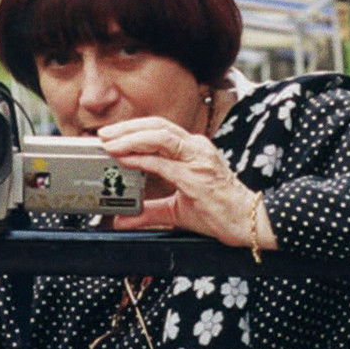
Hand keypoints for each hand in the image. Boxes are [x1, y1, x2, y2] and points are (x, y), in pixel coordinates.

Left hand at [98, 117, 272, 247]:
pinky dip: (141, 159)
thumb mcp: (176, 210)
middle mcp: (196, 148)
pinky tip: (124, 159)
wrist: (247, 222)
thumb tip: (122, 220)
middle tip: (102, 134)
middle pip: (157, 126)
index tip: (110, 135)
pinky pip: (163, 162)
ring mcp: (197, 159)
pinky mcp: (196, 176)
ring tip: (109, 143)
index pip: (159, 130)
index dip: (132, 130)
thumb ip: (148, 211)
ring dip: (130, 138)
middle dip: (126, 128)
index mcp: (192, 150)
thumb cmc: (217, 211)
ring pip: (160, 136)